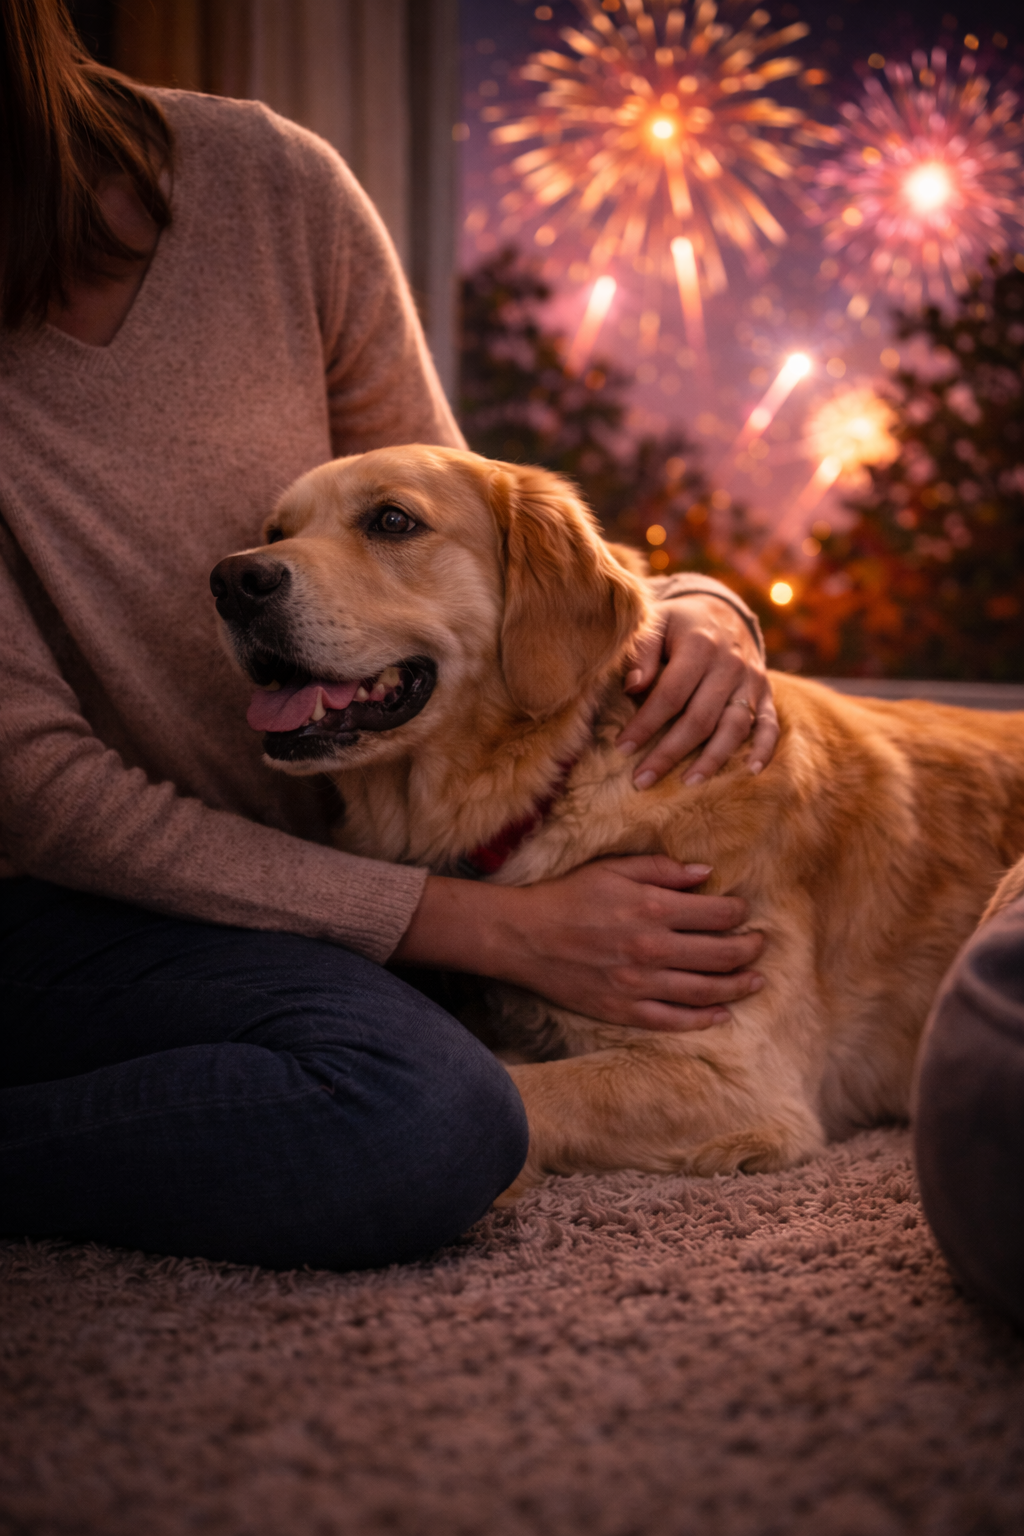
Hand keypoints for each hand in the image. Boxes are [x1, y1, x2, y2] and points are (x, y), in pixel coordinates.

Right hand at [392, 856, 764, 1031]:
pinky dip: (703, 1019)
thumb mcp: (612, 869)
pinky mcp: (624, 1010)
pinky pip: (674, 1020)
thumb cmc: (568, 896)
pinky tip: (722, 1014)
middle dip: (748, 948)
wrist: (524, 937)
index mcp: (651, 908)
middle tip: (760, 944)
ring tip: (755, 980)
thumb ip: (660, 869)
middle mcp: (651, 949)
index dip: (739, 912)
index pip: (717, 914)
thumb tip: (704, 873)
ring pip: (705, 991)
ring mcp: (639, 984)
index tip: (744, 910)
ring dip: (737, 985)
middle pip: (720, 954)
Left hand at [617, 593, 778, 788]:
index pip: (671, 694)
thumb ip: (642, 653)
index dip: (646, 724)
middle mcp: (730, 664)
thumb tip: (632, 687)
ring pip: (735, 726)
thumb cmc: (678, 625)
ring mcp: (752, 680)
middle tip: (642, 780)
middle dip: (669, 752)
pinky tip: (750, 771)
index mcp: (700, 645)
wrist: (722, 611)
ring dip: (712, 758)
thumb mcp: (655, 625)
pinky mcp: (766, 693)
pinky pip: (770, 724)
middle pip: (700, 718)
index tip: (622, 748)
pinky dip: (763, 748)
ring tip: (688, 782)